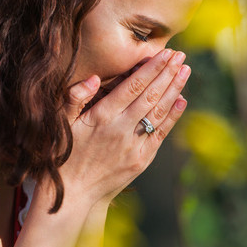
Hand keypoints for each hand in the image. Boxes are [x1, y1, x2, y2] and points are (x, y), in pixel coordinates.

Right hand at [60, 49, 190, 205]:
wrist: (73, 193)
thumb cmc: (64, 154)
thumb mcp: (61, 123)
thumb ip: (74, 97)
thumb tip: (93, 78)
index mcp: (101, 117)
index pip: (132, 86)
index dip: (151, 68)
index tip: (165, 53)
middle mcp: (120, 129)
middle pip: (150, 95)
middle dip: (167, 73)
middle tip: (180, 55)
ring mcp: (133, 146)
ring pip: (158, 112)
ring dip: (174, 90)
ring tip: (185, 71)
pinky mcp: (141, 161)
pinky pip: (160, 134)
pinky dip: (172, 116)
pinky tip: (182, 100)